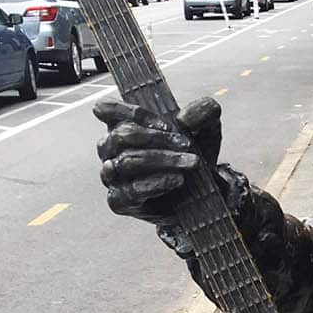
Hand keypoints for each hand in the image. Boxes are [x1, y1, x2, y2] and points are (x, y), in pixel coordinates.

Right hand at [95, 95, 222, 238]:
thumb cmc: (192, 156)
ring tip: (190, 163)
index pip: (107, 110)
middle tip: (186, 144)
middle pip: (121, 136)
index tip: (166, 124)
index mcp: (122, 126)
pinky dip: (156, 184)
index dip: (133, 113)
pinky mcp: (119, 201)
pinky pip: (130, 191)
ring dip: (162, 160)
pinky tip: (177, 180)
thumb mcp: (205, 129)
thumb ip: (202, 112)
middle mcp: (111, 150)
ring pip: (126, 162)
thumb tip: (185, 118)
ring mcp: (112, 176)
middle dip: (156, 138)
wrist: (202, 193)